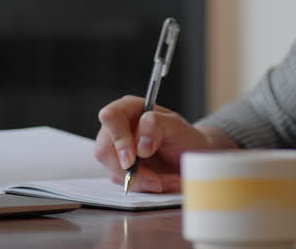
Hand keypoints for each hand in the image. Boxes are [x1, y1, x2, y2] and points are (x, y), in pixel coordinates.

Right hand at [94, 95, 220, 192]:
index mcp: (129, 108)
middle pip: (104, 150)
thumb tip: (140, 143)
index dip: (118, 138)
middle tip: (155, 180)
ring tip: (166, 179)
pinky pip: (124, 182)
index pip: (111, 117)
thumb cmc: (184, 139)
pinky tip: (161, 181)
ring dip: (142, 181)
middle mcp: (118, 128)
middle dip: (131, 170)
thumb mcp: (177, 127)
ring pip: (114, 171)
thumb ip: (157, 125)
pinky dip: (144, 186)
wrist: (191, 158)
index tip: (132, 159)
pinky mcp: (120, 169)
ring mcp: (116, 150)